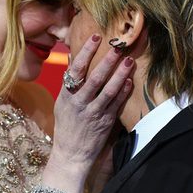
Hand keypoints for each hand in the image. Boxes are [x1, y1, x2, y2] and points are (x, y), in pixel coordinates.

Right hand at [48, 35, 133, 182]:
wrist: (71, 154)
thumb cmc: (67, 125)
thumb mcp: (62, 102)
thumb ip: (69, 81)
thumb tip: (73, 56)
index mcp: (67, 95)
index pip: (76, 69)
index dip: (86, 52)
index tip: (96, 37)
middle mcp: (79, 103)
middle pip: (94, 78)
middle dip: (107, 61)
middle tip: (118, 47)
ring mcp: (93, 113)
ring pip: (108, 91)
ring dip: (119, 75)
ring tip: (128, 61)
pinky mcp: (104, 123)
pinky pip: (116, 105)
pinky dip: (123, 93)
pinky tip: (129, 82)